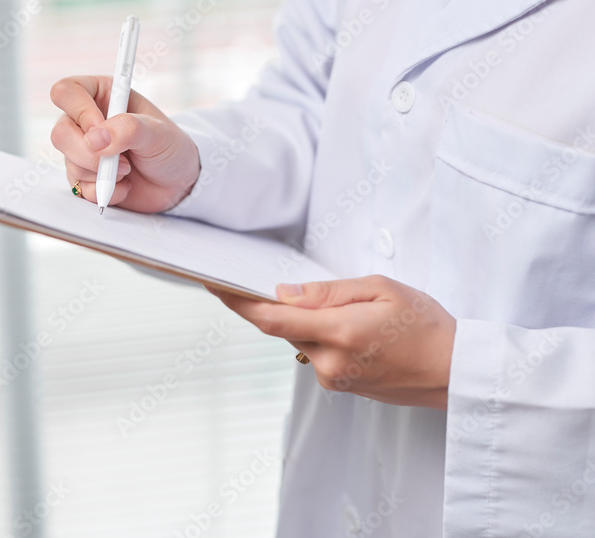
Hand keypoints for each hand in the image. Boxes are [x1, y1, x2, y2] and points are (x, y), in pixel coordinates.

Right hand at [50, 75, 200, 212]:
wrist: (177, 183)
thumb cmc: (169, 147)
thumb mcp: (157, 132)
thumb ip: (128, 129)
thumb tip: (95, 139)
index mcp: (100, 95)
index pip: (67, 92)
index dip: (79, 111)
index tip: (100, 129)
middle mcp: (85, 120)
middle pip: (60, 133)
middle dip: (88, 153)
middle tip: (122, 161)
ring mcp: (82, 150)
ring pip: (68, 162)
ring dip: (102, 173)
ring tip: (128, 170)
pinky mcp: (84, 177)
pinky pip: (79, 187)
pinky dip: (103, 190)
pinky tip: (124, 186)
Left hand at [209, 275, 456, 409]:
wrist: (457, 372)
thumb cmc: (428, 326)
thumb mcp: (381, 289)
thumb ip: (328, 292)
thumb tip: (284, 293)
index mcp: (339, 333)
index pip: (271, 318)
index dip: (237, 302)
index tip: (214, 286)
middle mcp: (330, 362)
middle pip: (283, 327)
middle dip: (284, 305)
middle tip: (297, 285)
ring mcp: (333, 379)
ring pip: (300, 340)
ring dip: (309, 321)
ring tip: (352, 311)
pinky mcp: (340, 386)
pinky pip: (316, 353)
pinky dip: (322, 336)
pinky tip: (354, 330)